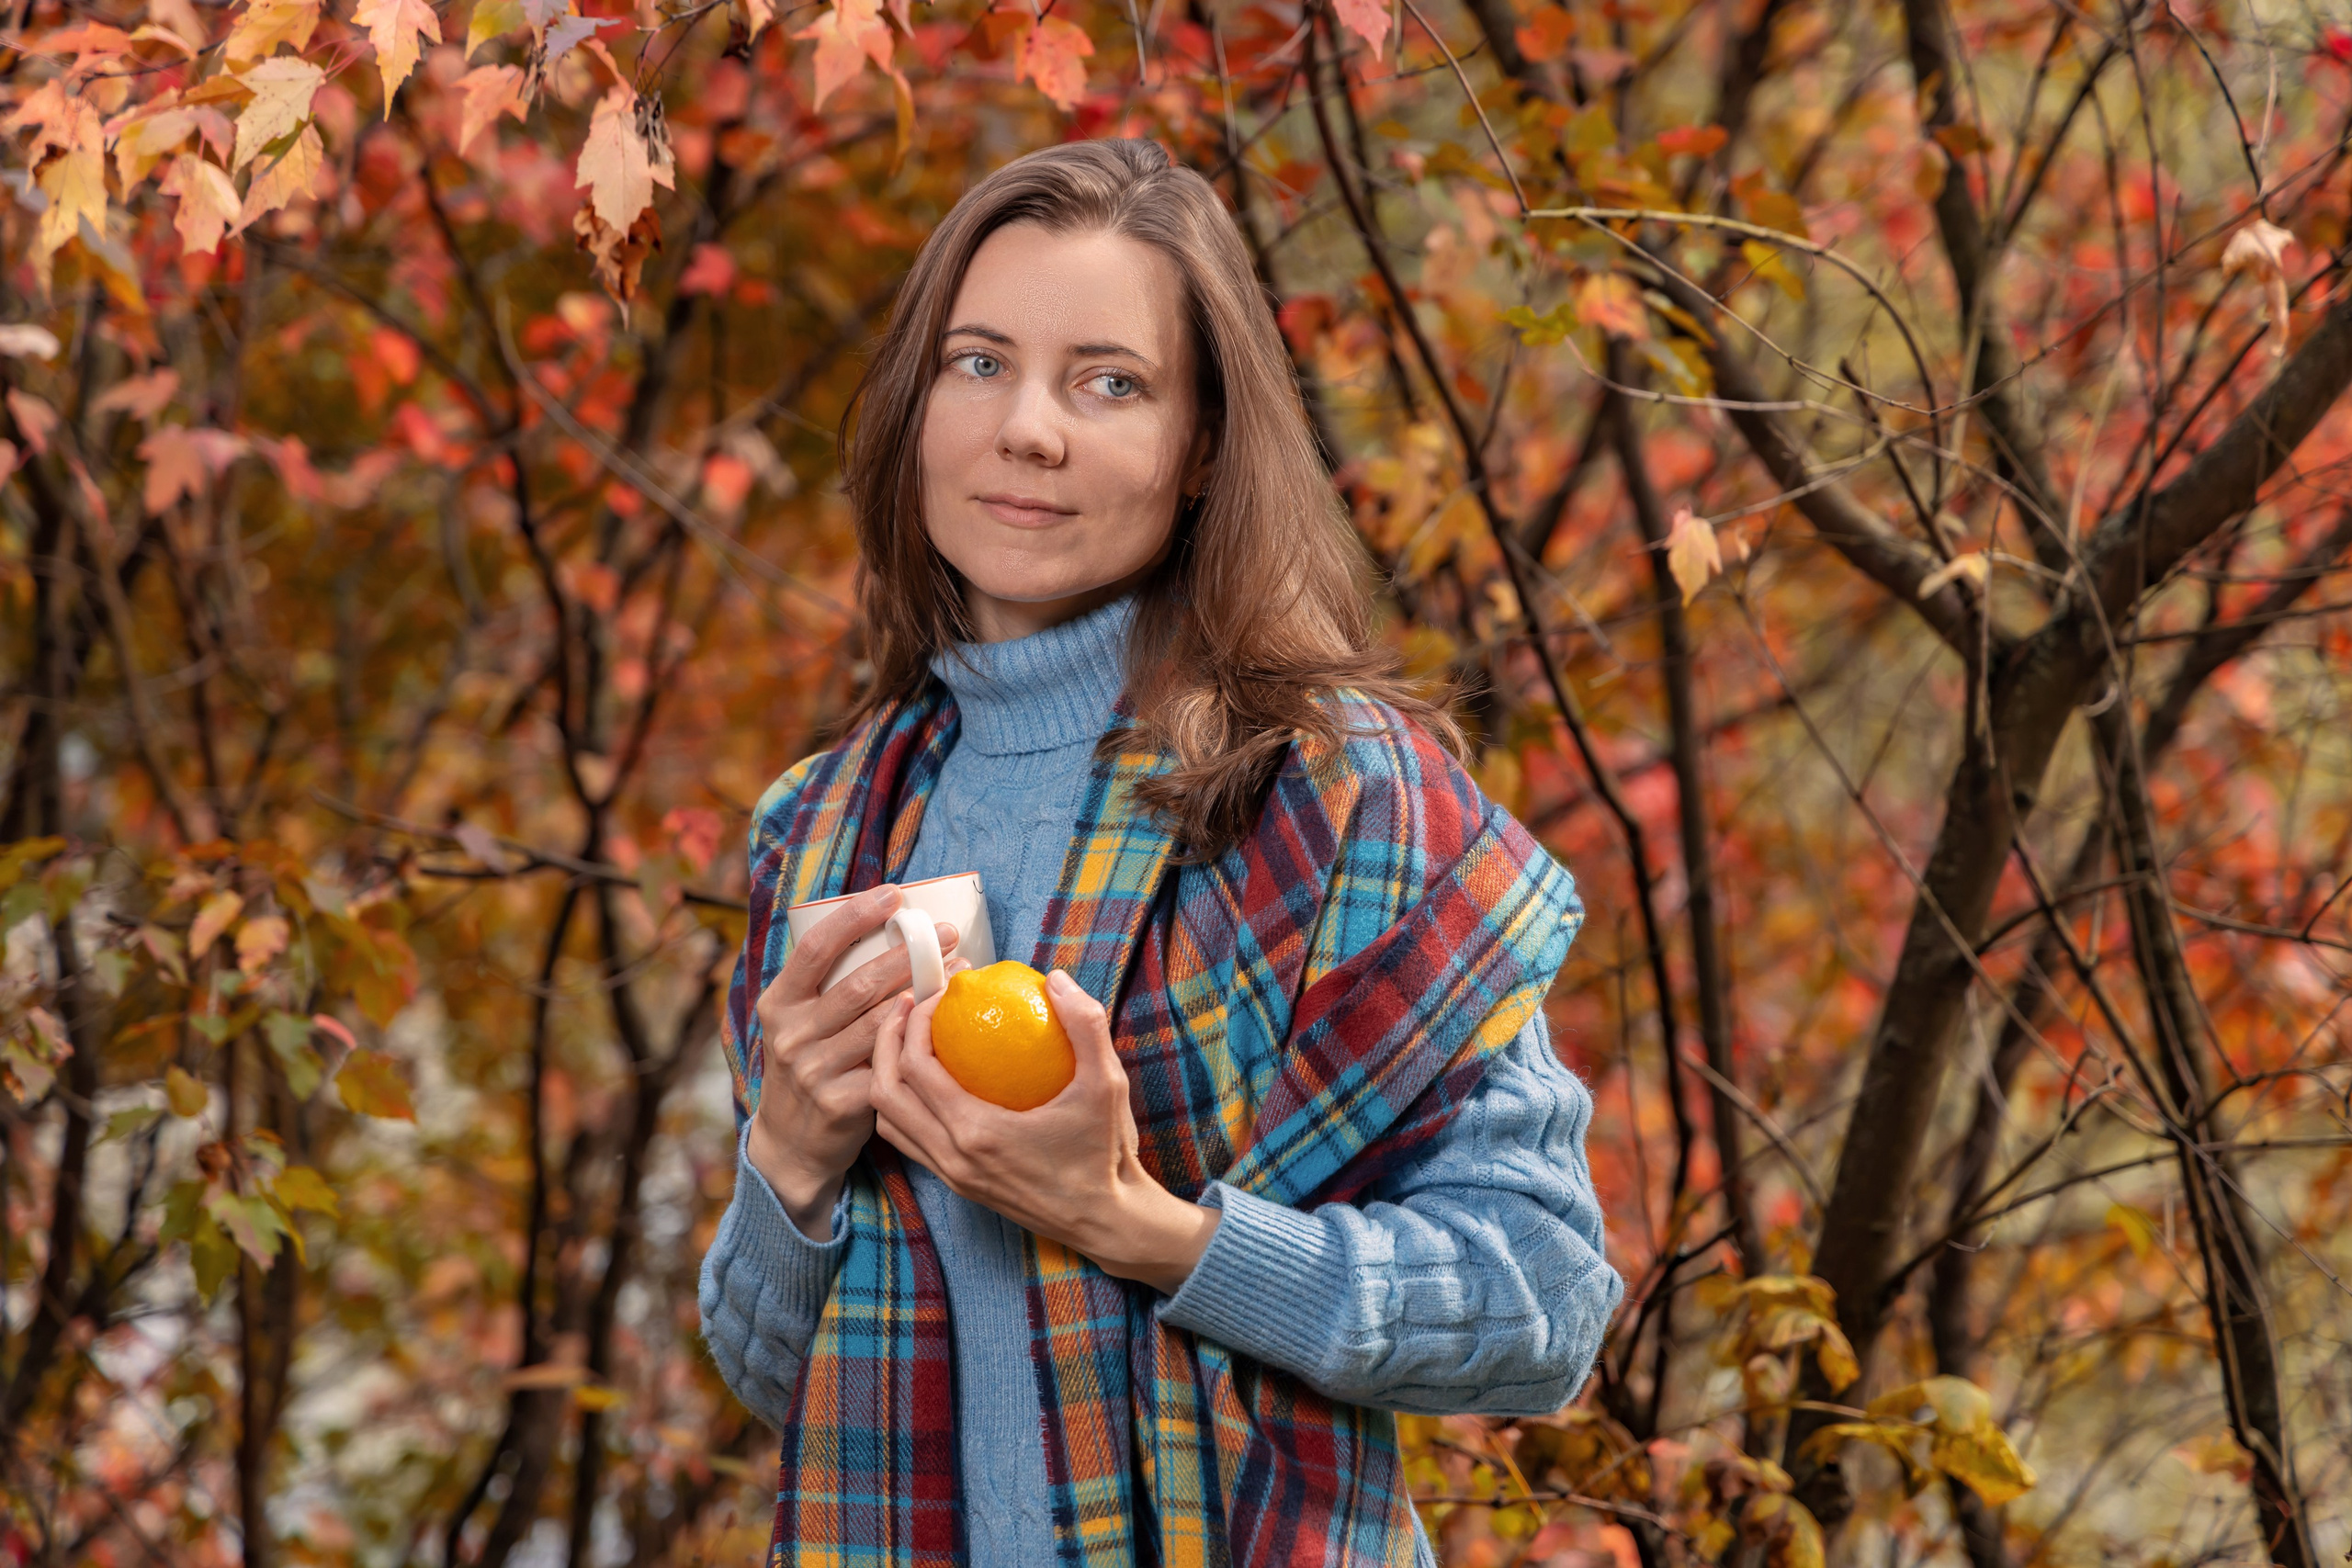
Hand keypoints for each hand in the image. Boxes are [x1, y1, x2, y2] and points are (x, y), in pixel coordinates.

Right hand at [746, 886, 959, 1238]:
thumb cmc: (810, 1066)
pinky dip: (922, 1043)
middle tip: (948, 933)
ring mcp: (813, 1070)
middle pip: (858, 984)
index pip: (815, 948)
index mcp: (779, 1003)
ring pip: (882, 1024)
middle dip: (909, 954)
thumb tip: (886, 931)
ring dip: (926, 994)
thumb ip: (828, 986)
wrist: (790, 1144)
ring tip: (960, 971)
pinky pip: (891, 1066)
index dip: (854, 916)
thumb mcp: (799, 1023)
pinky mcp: (840, 1102)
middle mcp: (791, 1034)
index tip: (893, 894)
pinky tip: (949, 1028)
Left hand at [870, 968, 1219, 1294]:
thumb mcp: (1107, 1084)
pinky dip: (904, 1104)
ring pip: (888, 1123)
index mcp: (977, 1133)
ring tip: (909, 1038)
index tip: (935, 993)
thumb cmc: (1105, 1154)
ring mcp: (951, 1176)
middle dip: (883, 1041)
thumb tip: (1054, 979)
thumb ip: (1086, 1026)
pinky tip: (930, 1077)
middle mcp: (953, 1158)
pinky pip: (909, 1141)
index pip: (915, 1068)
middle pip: (884, 1094)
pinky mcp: (957, 1184)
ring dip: (886, 1075)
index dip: (913, 1022)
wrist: (1105, 1221)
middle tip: (907, 1006)